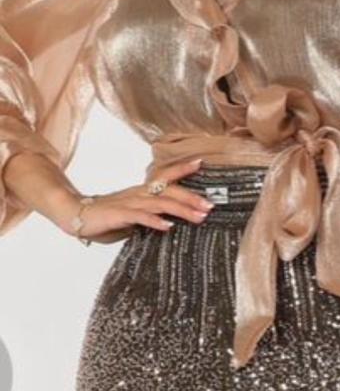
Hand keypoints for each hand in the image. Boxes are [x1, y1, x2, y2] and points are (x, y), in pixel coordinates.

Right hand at [61, 159, 214, 242]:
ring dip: (182, 210)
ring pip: (161, 203)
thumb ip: (149, 217)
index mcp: (142, 192)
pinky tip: (168, 227)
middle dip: (192, 197)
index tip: (201, 162)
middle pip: (170, 190)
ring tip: (199, 217)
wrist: (77, 216)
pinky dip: (156, 221)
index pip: (165, 176)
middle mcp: (139, 193)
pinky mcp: (121, 215)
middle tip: (211, 205)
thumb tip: (168, 224)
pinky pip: (141, 217)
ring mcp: (130, 203)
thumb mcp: (132, 217)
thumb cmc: (106, 218)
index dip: (183, 168)